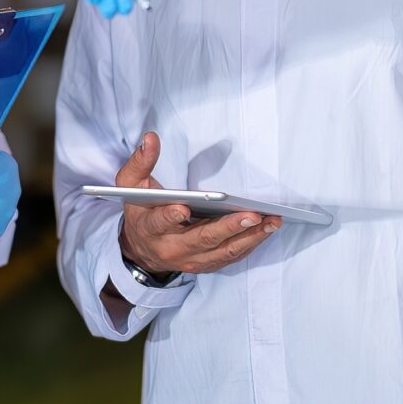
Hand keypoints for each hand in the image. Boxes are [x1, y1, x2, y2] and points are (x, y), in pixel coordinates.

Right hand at [112, 131, 276, 275]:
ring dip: (250, 237)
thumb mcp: (131, 186)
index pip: (159, 222)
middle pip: (202, 240)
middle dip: (228, 228)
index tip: (182, 208)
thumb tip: (150, 138)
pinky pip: (232, 256)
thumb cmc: (141, 211)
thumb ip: (140, 162)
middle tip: (251, 214)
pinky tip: (267, 228)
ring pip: (223, 251)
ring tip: (271, 221)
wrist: (142, 250)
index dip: (170, 216)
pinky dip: (251, 243)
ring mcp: (191, 260)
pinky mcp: (207, 264)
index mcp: (150, 227)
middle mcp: (171, 248)